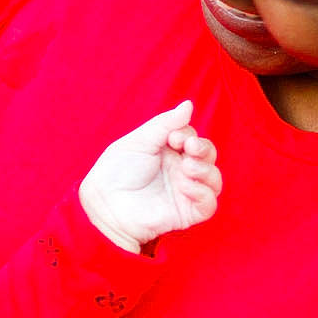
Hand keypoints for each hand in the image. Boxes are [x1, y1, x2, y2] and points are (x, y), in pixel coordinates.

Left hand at [77, 100, 222, 251]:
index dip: (188, 135)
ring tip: (187, 167)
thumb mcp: (139, 141)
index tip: (172, 138)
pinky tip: (185, 186)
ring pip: (214, 178)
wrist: (104, 201)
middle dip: (203, 148)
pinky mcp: (186, 212)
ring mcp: (184, 191)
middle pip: (208, 155)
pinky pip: (208, 203)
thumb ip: (164, 123)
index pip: (192, 138)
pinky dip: (202, 192)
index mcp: (169, 151)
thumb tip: (188, 105)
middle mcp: (180, 170)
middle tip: (188, 147)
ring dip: (206, 169)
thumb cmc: (116, 170)